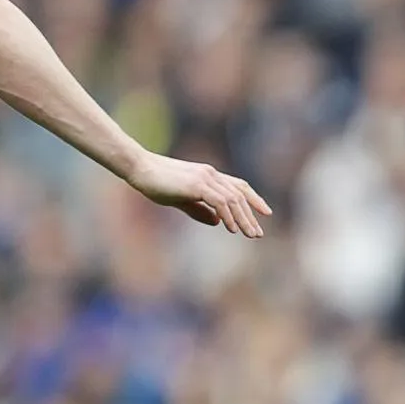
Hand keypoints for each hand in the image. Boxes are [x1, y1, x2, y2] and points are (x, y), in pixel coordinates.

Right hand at [126, 151, 271, 236]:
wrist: (139, 168)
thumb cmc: (155, 182)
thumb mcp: (180, 199)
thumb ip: (199, 209)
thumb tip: (218, 222)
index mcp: (208, 175)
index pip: (238, 186)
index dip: (253, 199)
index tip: (265, 213)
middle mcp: (211, 174)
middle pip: (240, 194)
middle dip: (251, 215)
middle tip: (258, 234)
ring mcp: (205, 178)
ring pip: (233, 199)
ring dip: (243, 219)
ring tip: (249, 235)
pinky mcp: (196, 184)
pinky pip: (220, 202)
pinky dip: (228, 216)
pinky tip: (231, 229)